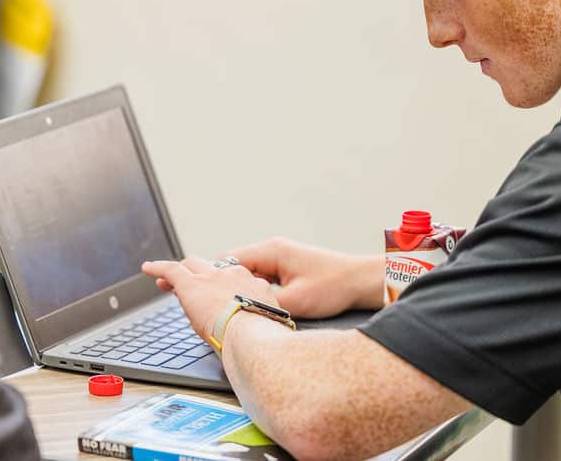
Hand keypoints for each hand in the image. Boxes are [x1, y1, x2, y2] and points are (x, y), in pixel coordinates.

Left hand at [141, 257, 278, 341]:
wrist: (253, 334)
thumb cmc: (262, 338)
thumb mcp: (264, 323)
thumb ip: (254, 319)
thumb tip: (247, 328)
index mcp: (252, 285)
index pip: (232, 280)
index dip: (220, 286)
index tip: (215, 296)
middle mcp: (233, 275)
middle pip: (211, 268)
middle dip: (200, 274)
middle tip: (190, 285)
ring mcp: (212, 277)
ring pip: (192, 266)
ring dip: (180, 271)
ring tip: (165, 278)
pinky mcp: (191, 284)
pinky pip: (171, 270)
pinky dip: (158, 268)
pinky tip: (147, 268)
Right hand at [224, 237, 383, 318]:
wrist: (362, 281)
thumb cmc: (335, 286)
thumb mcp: (295, 302)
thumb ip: (262, 304)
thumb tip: (238, 310)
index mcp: (271, 251)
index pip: (227, 260)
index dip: (210, 278)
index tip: (198, 292)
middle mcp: (273, 250)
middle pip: (234, 266)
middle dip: (223, 285)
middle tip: (212, 304)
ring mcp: (280, 259)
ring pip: (247, 274)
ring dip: (240, 289)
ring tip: (233, 308)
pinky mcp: (288, 269)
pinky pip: (261, 278)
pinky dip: (254, 290)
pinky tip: (254, 306)